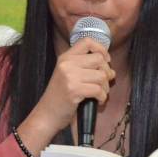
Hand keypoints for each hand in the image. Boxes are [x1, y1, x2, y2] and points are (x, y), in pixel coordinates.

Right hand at [17, 37, 114, 156]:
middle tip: (103, 83)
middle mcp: (67, 63)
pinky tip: (97, 101)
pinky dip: (102, 97)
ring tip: (99, 94)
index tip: (105, 60)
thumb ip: (85, 67)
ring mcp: (69, 76)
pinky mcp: (74, 90)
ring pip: (101, 75)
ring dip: (105, 87)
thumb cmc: (59, 97)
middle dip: (107, 72)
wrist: (46, 115)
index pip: (87, 41)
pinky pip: (99, 90)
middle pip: (99, 59)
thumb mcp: (68, 75)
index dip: (101, 49)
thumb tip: (110, 69)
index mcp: (65, 57)